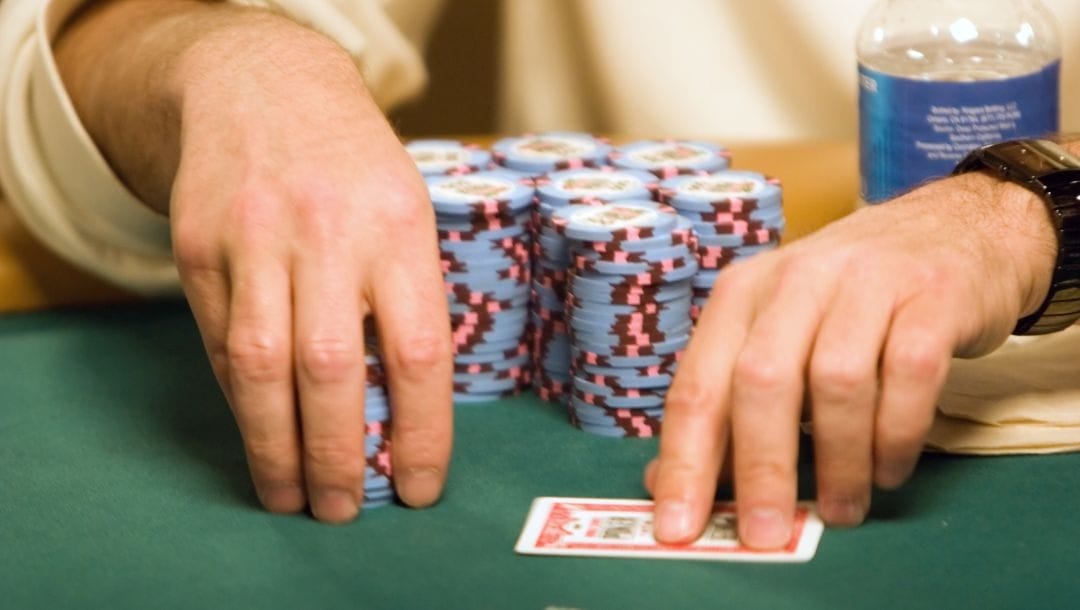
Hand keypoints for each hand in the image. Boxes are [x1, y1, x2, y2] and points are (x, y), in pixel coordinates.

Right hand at [56, 3, 452, 521]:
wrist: (263, 86)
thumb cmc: (354, 167)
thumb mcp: (407, 211)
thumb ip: (406, 297)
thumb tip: (400, 411)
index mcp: (400, 227)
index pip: (418, 352)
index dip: (421, 433)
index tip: (417, 489)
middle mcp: (327, 232)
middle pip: (330, 369)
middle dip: (337, 456)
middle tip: (341, 510)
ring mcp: (255, 237)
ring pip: (260, 365)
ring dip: (275, 445)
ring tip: (290, 495)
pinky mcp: (199, 245)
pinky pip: (220, 341)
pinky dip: (242, 397)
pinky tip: (260, 428)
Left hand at [645, 172, 1056, 547]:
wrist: (953, 226)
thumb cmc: (848, 299)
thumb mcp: (778, 333)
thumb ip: (728, 402)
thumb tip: (670, 481)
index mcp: (742, 293)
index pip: (698, 384)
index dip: (685, 461)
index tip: (678, 526)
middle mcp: (796, 279)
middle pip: (761, 381)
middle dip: (760, 469)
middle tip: (766, 534)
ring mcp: (867, 281)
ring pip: (836, 381)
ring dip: (839, 461)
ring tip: (843, 509)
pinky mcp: (932, 296)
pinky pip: (910, 374)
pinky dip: (897, 435)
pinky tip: (889, 469)